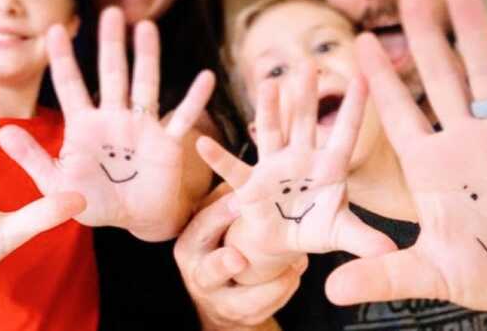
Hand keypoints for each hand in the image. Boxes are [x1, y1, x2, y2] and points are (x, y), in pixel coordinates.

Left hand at [0, 7, 214, 239]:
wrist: (132, 220)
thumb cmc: (93, 201)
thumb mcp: (55, 183)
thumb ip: (32, 158)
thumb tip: (2, 130)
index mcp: (84, 125)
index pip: (70, 85)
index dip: (63, 58)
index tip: (55, 28)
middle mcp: (113, 118)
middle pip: (112, 74)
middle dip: (110, 44)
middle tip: (111, 12)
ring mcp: (141, 127)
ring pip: (144, 84)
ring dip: (146, 58)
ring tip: (147, 28)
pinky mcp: (166, 143)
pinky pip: (182, 118)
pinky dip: (195, 100)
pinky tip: (206, 78)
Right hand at [174, 186, 305, 329]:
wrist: (220, 295)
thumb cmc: (221, 242)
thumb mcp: (216, 222)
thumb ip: (225, 200)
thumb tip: (247, 170)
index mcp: (191, 245)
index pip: (201, 228)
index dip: (219, 215)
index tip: (240, 202)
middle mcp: (200, 275)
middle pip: (209, 272)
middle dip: (223, 265)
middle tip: (239, 258)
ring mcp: (221, 302)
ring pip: (244, 300)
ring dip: (270, 285)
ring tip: (292, 267)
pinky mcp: (243, 317)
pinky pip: (266, 308)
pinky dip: (283, 291)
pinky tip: (295, 273)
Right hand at [200, 64, 395, 284]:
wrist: (283, 241)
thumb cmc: (315, 228)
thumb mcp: (339, 232)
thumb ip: (362, 237)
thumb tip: (389, 249)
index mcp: (329, 167)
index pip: (344, 133)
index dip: (354, 108)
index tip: (363, 78)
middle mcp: (301, 159)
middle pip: (304, 123)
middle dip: (306, 96)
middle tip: (309, 65)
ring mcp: (274, 168)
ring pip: (272, 133)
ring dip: (270, 110)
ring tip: (269, 84)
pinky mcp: (250, 186)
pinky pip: (234, 171)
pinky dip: (219, 159)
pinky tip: (203, 145)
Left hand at [325, 0, 486, 309]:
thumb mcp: (434, 274)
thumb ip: (386, 274)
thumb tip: (332, 292)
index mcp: (433, 167)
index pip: (399, 114)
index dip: (380, 81)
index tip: (360, 43)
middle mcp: (467, 143)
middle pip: (441, 81)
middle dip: (425, 39)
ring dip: (477, 36)